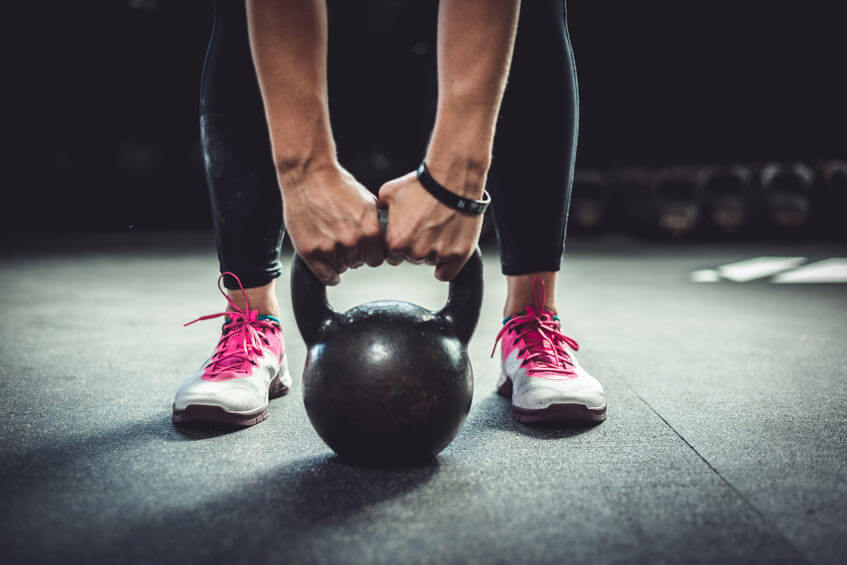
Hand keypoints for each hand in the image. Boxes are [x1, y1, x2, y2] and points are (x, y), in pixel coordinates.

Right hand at [281, 163, 382, 284]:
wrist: (309, 175)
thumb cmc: (336, 184)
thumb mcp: (367, 200)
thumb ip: (375, 222)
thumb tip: (382, 238)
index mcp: (370, 231)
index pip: (376, 259)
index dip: (368, 253)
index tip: (362, 250)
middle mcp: (352, 241)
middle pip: (358, 263)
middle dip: (352, 254)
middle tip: (342, 240)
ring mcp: (331, 248)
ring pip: (341, 268)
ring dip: (338, 260)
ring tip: (330, 242)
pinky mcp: (311, 251)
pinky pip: (325, 276)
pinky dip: (328, 274)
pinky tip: (327, 267)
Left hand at [378, 169, 483, 280]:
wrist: (452, 179)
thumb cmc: (423, 184)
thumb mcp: (389, 193)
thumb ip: (380, 212)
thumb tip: (377, 219)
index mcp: (396, 242)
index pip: (392, 255)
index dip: (399, 244)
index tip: (407, 234)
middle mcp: (416, 252)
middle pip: (411, 259)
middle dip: (415, 246)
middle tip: (425, 227)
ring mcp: (438, 255)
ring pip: (430, 262)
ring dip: (432, 251)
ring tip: (439, 228)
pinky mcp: (458, 255)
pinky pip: (447, 273)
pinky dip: (446, 265)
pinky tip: (446, 251)